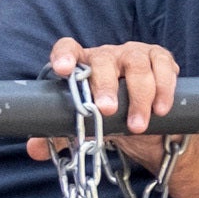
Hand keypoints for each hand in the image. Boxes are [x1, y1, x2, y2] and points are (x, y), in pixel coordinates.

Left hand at [24, 36, 183, 168]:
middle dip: (105, 86)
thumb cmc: (109, 118)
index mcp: (83, 65)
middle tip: (107, 111)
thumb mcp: (85, 127)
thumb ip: (60, 135)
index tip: (62, 69)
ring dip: (139, 97)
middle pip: (104, 60)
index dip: (64, 55)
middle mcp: (107, 56)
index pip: (69, 49)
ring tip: (137, 126)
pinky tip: (161, 109)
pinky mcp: (160, 58)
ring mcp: (135, 54)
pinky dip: (164, 88)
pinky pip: (163, 67)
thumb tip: (34, 149)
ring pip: (137, 66)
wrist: (147, 124)